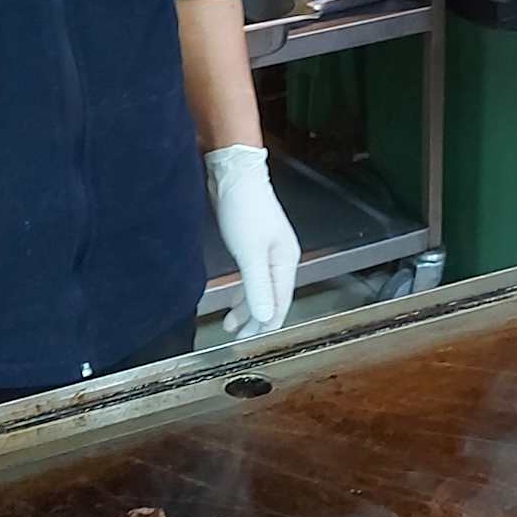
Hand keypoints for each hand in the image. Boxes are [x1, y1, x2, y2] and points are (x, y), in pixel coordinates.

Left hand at [204, 145, 299, 339]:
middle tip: (239, 338)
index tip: (253, 342)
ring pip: (260, 289)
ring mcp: (267, 251)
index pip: (280, 302)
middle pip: (271, 298)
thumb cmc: (244, 206)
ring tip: (231, 324)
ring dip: (246, 308)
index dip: (267, 324)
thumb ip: (258, 287)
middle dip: (255, 320)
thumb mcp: (250, 253)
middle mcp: (280, 258)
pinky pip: (251, 277)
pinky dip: (242, 292)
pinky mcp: (252, 245)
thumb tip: (266, 318)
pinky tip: (233, 299)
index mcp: (285, 261)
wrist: (233, 174)